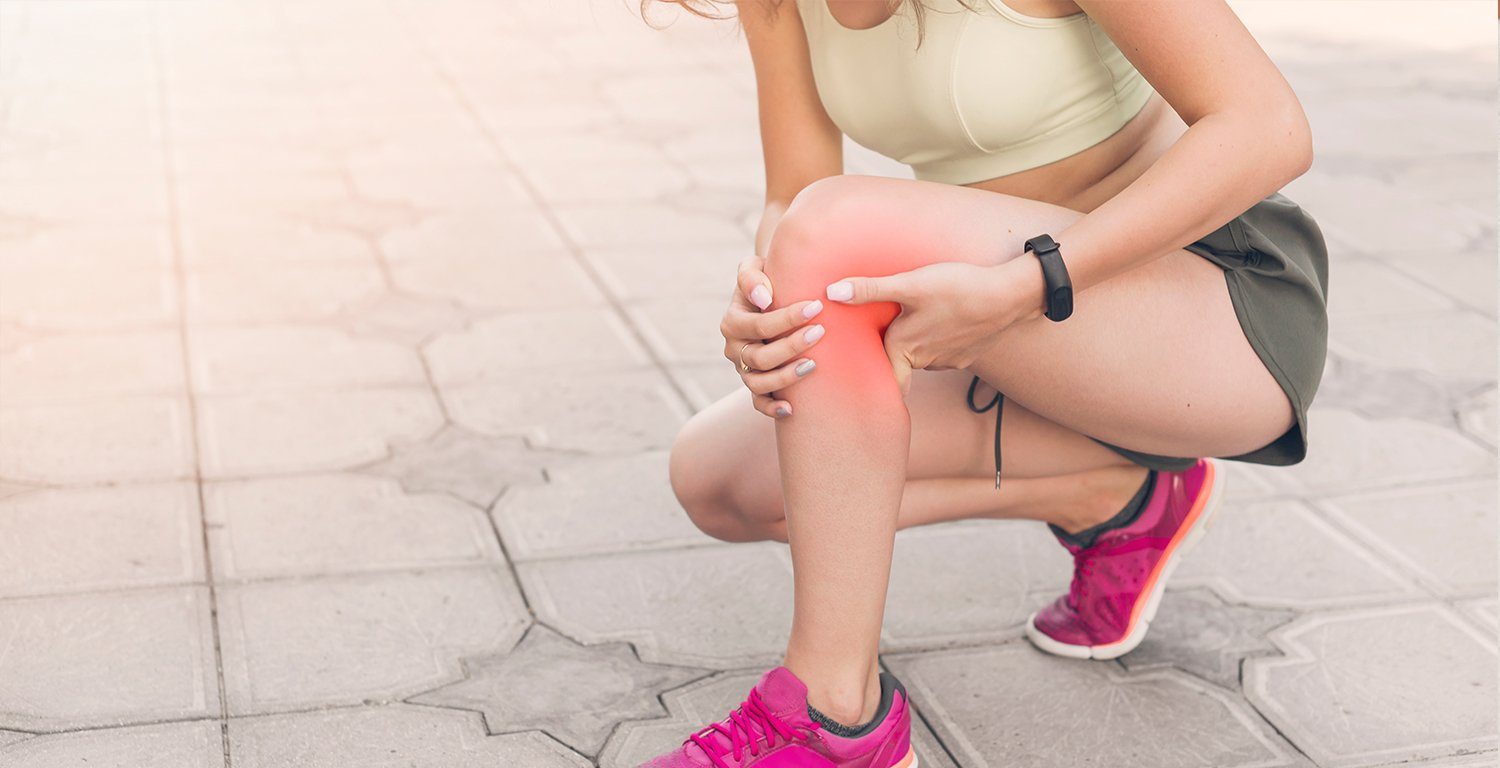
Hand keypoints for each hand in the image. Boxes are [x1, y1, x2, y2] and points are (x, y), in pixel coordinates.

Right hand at [721, 254, 825, 417]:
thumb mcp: (753, 267)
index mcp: (732, 322)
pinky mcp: (754, 384)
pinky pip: (758, 402)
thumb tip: (763, 298)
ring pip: (758, 382)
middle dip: (791, 345)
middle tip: (821, 332)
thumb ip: (751, 275)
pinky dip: (772, 408)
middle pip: (760, 356)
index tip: (816, 306)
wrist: (769, 296)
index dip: (787, 318)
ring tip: (813, 365)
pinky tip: (791, 409)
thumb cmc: (767, 279)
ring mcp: (743, 369)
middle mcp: (734, 348)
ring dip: (786, 377)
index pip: (759, 324)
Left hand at [827, 259, 1043, 393]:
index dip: (865, 376)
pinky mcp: (967, 356)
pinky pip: (942, 352)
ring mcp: (948, 361)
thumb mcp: (910, 284)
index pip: (879, 374)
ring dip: (915, 345)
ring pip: (921, 356)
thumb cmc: (957, 289)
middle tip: (875, 338)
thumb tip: (831, 293)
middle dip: (888, 353)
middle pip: (898, 362)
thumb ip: (870, 289)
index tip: (851, 381)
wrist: (1010, 296)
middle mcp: (925, 361)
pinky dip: (937, 341)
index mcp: (905, 347)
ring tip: (911, 324)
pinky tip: (940, 322)